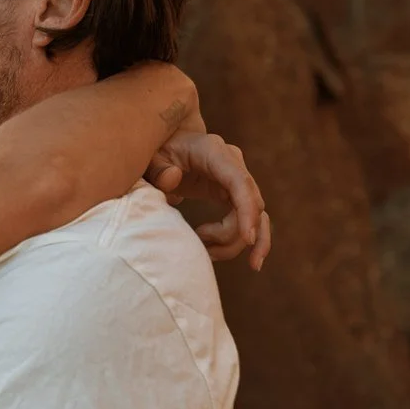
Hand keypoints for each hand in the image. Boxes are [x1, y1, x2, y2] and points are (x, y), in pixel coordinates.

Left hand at [146, 130, 270, 268]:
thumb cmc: (160, 152)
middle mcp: (233, 164)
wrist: (169, 146)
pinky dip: (249, 240)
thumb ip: (158, 169)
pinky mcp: (235, 194)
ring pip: (257, 216)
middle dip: (235, 235)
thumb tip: (173, 178)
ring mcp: (238, 179)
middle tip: (204, 250)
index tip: (247, 239)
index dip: (247, 210)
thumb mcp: (152, 158)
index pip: (240, 182)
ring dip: (238, 243)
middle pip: (251, 205)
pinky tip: (248, 262)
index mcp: (215, 152)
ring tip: (208, 254)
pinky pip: (251, 219)